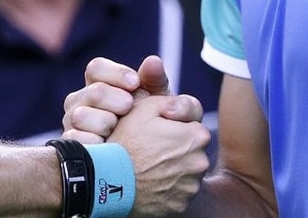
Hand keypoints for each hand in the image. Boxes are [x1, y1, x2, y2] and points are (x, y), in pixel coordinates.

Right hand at [62, 55, 195, 143]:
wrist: (145, 161)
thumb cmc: (150, 123)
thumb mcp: (156, 101)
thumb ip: (154, 80)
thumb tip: (153, 61)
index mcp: (99, 84)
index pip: (96, 68)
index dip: (114, 73)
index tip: (134, 82)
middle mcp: (82, 101)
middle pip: (89, 91)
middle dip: (110, 97)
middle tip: (128, 106)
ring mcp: (74, 123)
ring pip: (78, 115)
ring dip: (101, 120)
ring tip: (116, 127)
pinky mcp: (72, 145)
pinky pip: (73, 140)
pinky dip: (90, 141)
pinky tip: (105, 144)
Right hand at [109, 93, 210, 216]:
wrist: (107, 178)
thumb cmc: (126, 141)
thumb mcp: (146, 108)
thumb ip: (174, 103)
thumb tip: (185, 111)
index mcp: (197, 136)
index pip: (196, 129)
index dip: (178, 130)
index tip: (162, 134)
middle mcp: (200, 163)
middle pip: (194, 153)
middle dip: (179, 151)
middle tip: (154, 151)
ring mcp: (191, 187)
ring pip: (187, 174)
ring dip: (175, 171)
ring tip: (151, 168)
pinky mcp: (180, 205)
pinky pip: (178, 193)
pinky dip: (168, 189)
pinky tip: (151, 183)